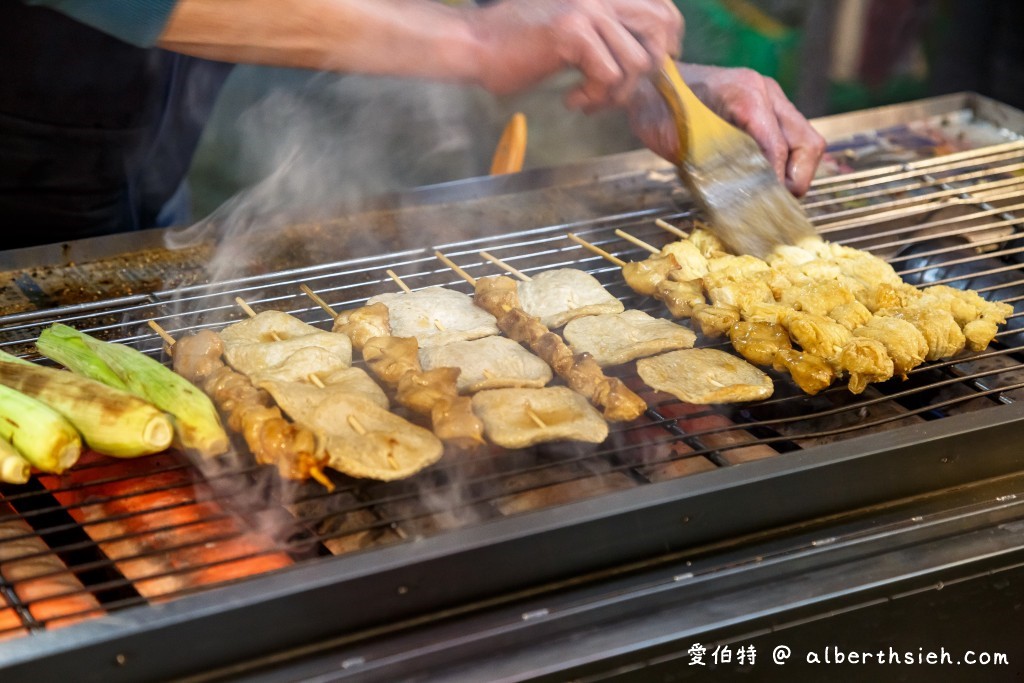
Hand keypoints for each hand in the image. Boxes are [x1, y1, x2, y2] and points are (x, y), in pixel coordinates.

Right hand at [465, 0, 682, 110]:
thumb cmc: (517, 45)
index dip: (667, 41)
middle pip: (661, 29)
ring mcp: (588, 9)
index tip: (649, 68)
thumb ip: (607, 34)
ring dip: (617, 93)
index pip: (662, 7)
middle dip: (650, 69)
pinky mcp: (573, 33)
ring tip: (589, 99)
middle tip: (621, 90)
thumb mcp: (572, 30)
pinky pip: (610, 76)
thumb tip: (648, 59)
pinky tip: (572, 99)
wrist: (477, 45)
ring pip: (637, 61)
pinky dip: (595, 98)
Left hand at [627, 63, 824, 195]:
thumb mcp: (679, 143)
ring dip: (795, 172)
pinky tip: (767, 180)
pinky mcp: (766, 107)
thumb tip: (738, 198)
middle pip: (806, 142)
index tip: (767, 205)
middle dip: (797, 178)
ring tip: (774, 195)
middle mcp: (765, 92)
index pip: (777, 146)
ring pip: (805, 140)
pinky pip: (791, 137)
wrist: (649, 83)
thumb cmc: (658, 110)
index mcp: (745, 95)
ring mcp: (769, 98)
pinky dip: (786, 162)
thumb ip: (711, 166)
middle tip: (777, 203)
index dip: (776, 181)